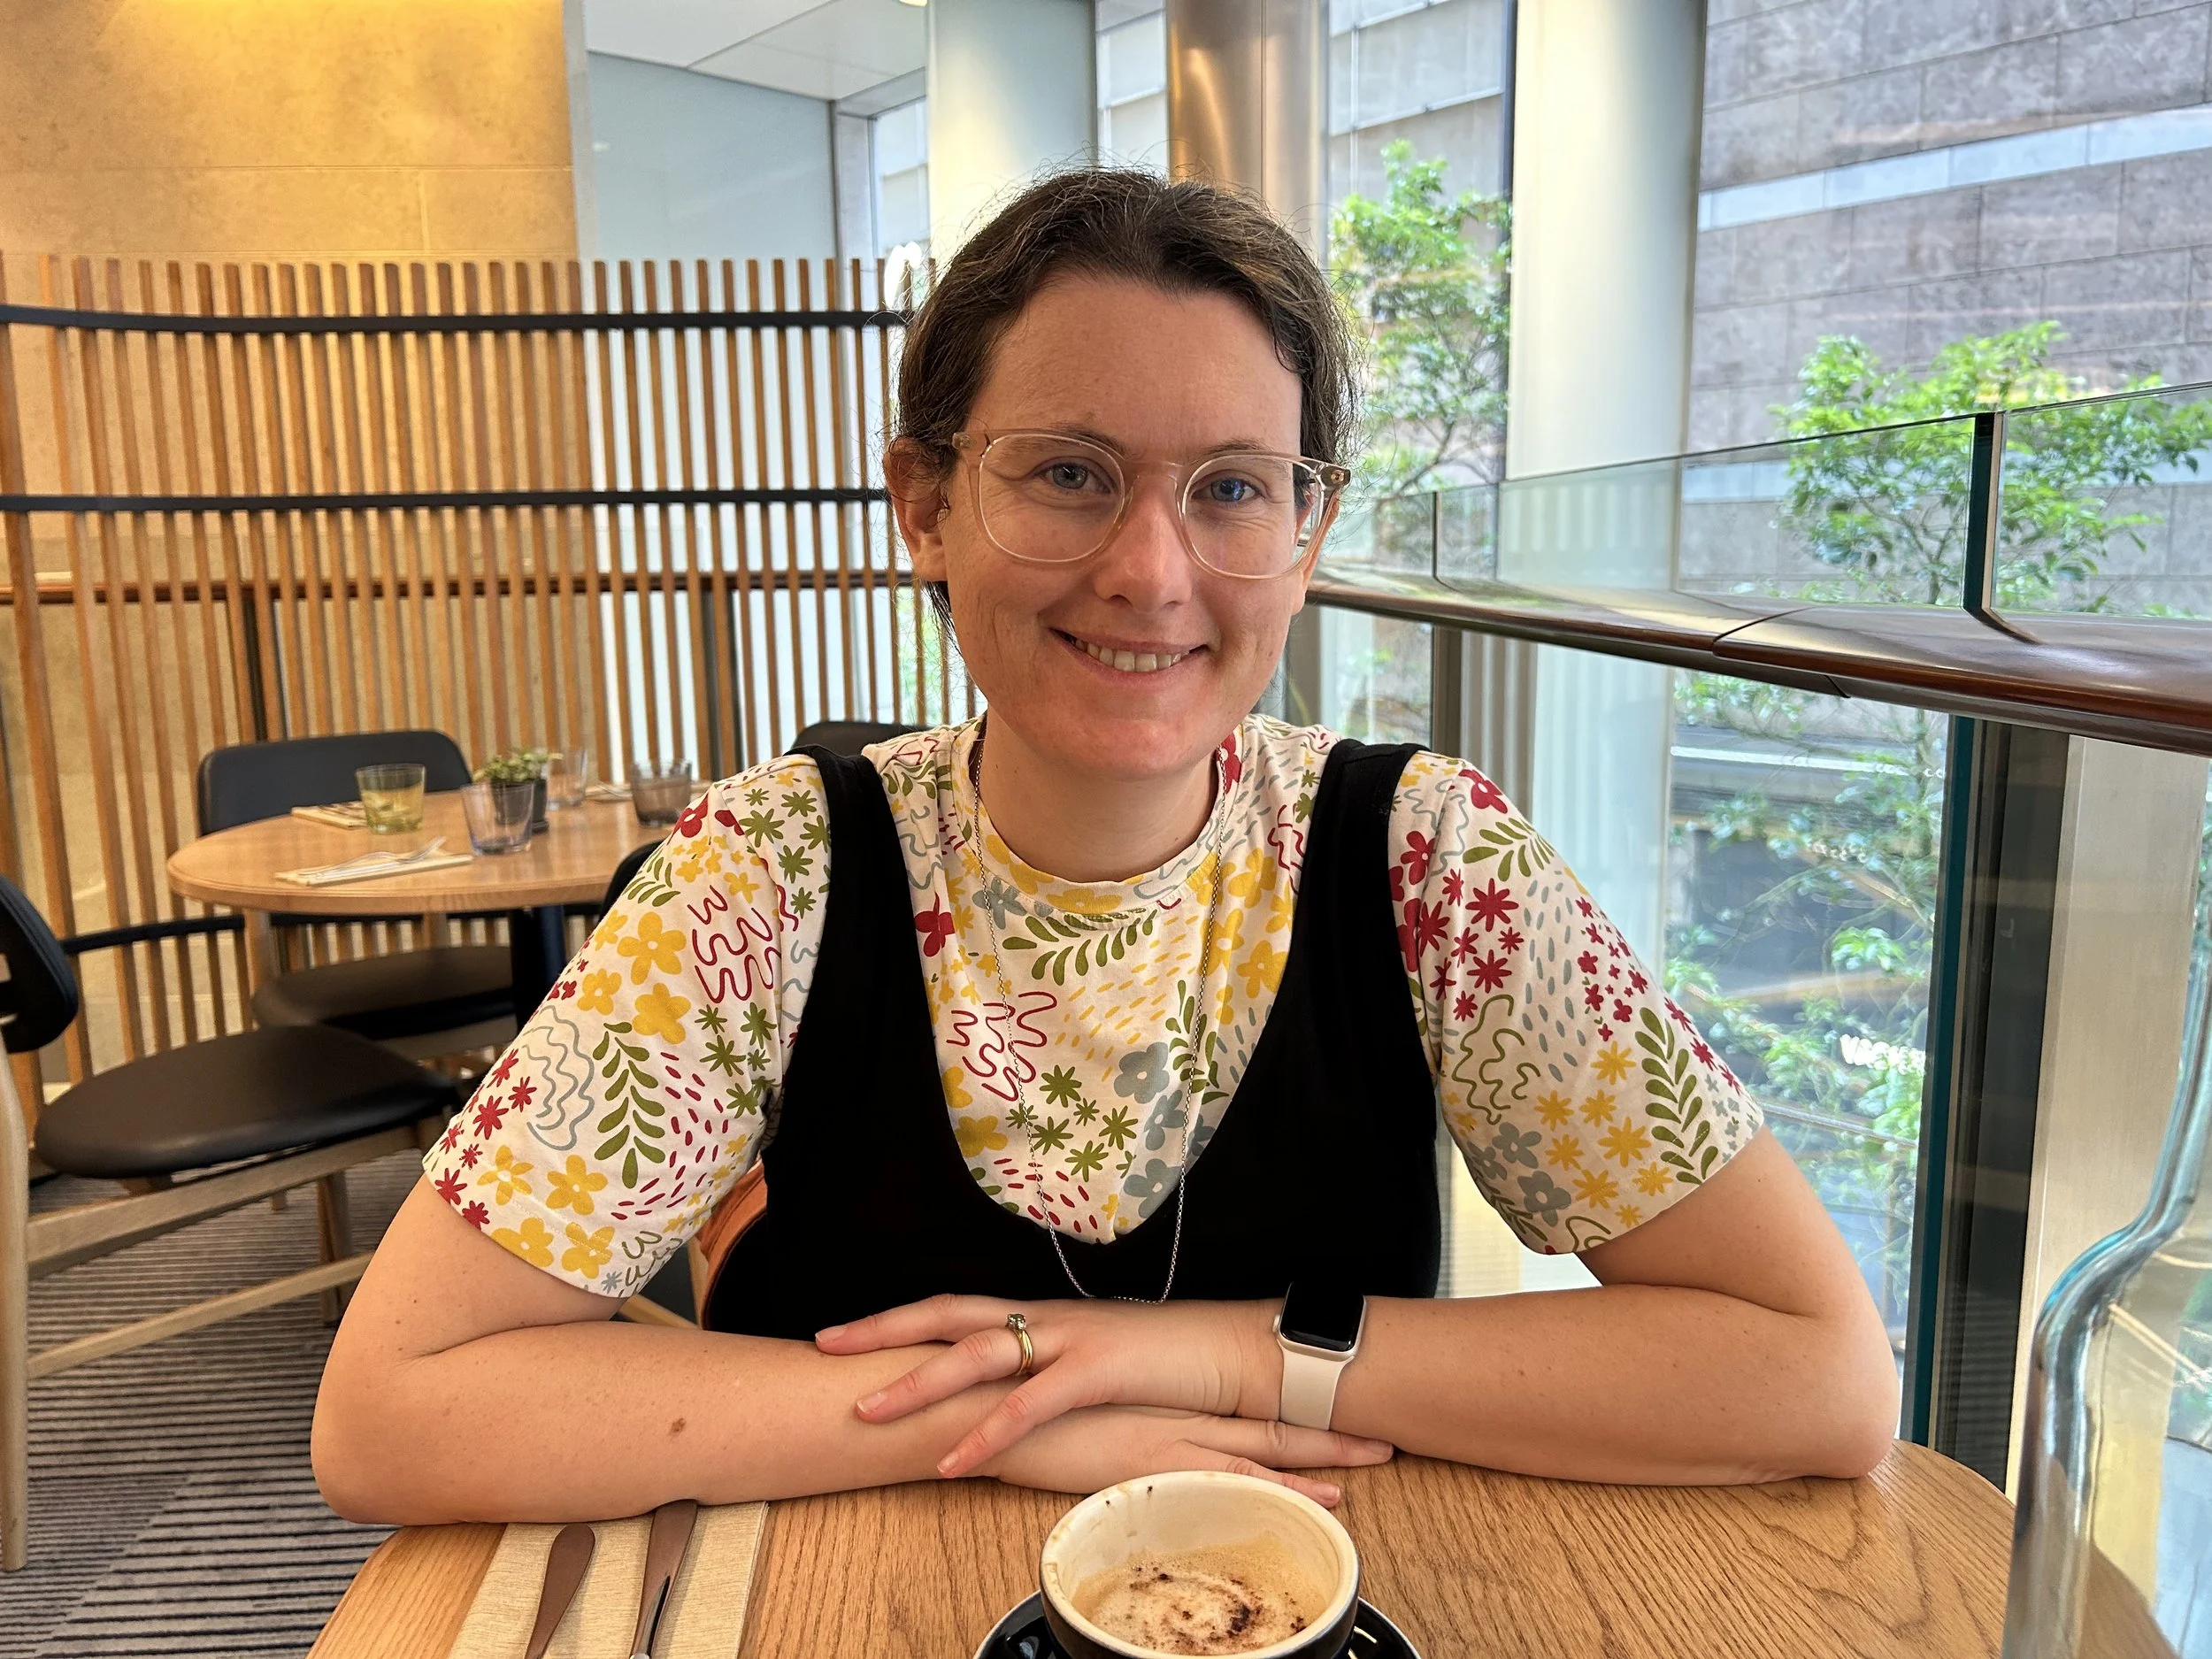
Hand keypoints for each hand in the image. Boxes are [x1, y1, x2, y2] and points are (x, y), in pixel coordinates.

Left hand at [818, 1294, 1307, 1476]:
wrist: (1239, 1351)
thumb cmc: (1169, 1364)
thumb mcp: (1094, 1366)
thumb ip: (1047, 1373)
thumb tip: (1004, 1391)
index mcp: (1042, 1316)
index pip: (955, 1308)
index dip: (898, 1317)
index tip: (843, 1332)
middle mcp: (1047, 1318)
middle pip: (949, 1314)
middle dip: (883, 1330)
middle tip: (825, 1346)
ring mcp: (1071, 1338)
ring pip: (978, 1354)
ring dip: (919, 1382)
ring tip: (868, 1409)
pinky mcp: (1099, 1369)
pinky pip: (1030, 1404)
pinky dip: (987, 1431)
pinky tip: (952, 1458)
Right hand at [975, 1404, 1390, 1508]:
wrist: (981, 1406)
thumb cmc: (1019, 1414)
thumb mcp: (1080, 1416)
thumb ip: (1110, 1423)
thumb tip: (1127, 1434)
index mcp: (1162, 1398)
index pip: (1241, 1405)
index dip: (1291, 1408)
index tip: (1336, 1407)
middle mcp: (1177, 1411)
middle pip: (1269, 1419)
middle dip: (1328, 1431)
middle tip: (1384, 1436)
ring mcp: (1174, 1435)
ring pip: (1265, 1445)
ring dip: (1322, 1457)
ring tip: (1372, 1461)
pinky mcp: (1160, 1461)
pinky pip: (1233, 1478)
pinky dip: (1280, 1487)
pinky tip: (1318, 1499)